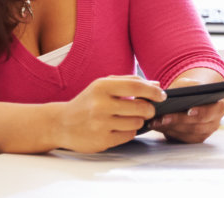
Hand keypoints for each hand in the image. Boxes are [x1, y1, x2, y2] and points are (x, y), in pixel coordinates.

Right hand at [49, 75, 163, 153]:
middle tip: (147, 110)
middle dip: (149, 109)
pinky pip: (128, 136)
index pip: (136, 86)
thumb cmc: (86, 103)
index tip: (162, 95)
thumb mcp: (102, 86)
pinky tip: (118, 128)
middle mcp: (100, 105)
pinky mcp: (102, 140)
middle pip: (141, 107)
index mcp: (101, 87)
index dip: (153, 91)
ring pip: (136, 123)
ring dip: (138, 121)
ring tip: (127, 118)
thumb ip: (128, 82)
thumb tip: (156, 84)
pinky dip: (128, 132)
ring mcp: (100, 124)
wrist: (61, 124)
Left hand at [152, 76, 223, 143]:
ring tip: (156, 122)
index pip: (211, 112)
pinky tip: (158, 126)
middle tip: (163, 117)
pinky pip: (182, 139)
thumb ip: (183, 87)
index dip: (200, 112)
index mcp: (218, 107)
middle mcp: (214, 123)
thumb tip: (166, 95)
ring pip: (187, 134)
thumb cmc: (193, 90)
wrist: (196, 99)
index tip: (188, 110)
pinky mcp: (194, 139)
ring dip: (170, 128)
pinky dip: (169, 133)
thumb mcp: (190, 83)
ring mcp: (204, 133)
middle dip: (179, 121)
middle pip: (197, 126)